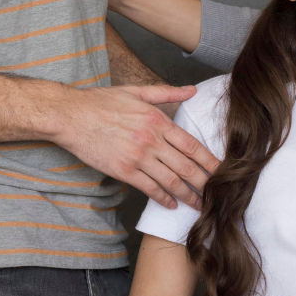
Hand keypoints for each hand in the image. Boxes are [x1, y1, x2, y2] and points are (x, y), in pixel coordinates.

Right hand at [51, 82, 219, 208]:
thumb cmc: (103, 101)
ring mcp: (137, 157)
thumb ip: (168, 93)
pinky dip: (163, 198)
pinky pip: (149, 188)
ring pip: (170, 181)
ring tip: (201, 205)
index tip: (224, 171)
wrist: (71, 115)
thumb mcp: (137, 92)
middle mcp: (151, 140)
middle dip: (205, 183)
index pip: (192, 144)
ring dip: (188, 195)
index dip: (210, 160)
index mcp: (158, 120)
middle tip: (220, 195)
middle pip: (186, 166)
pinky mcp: (123, 171)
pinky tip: (172, 205)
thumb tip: (193, 90)